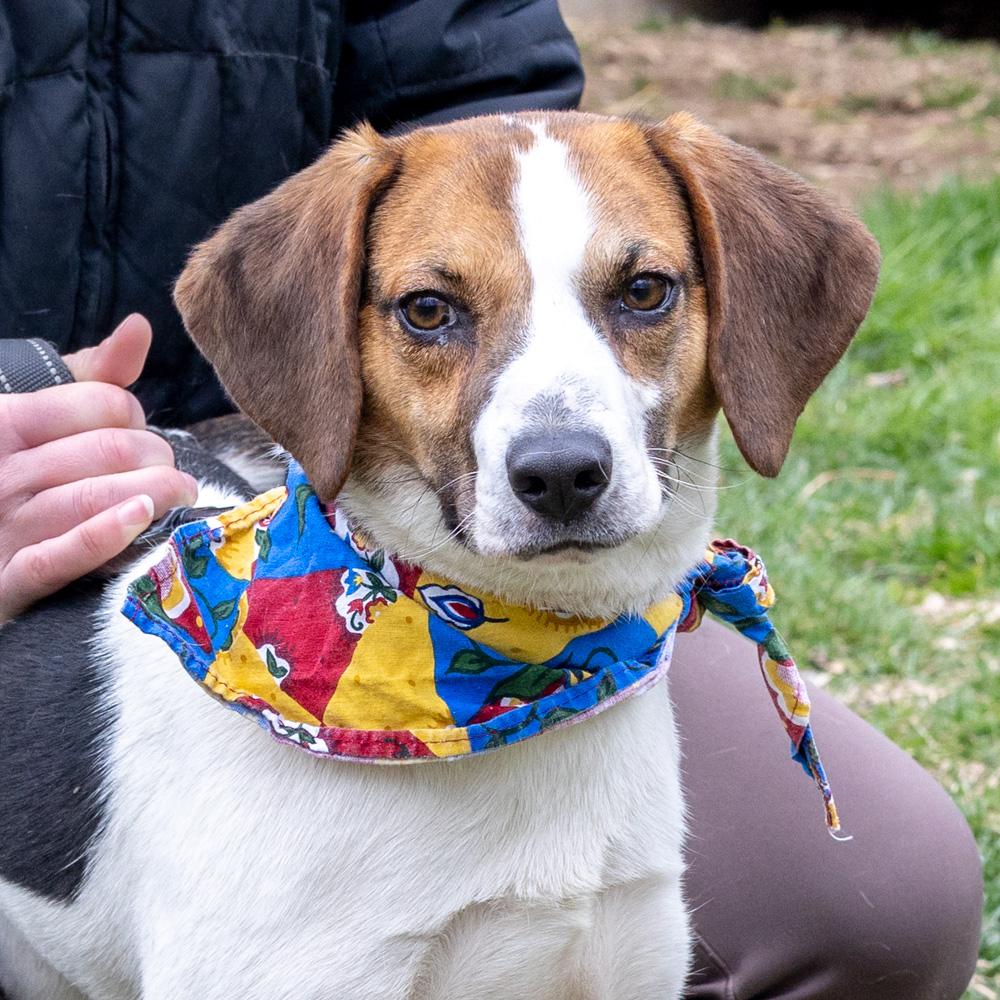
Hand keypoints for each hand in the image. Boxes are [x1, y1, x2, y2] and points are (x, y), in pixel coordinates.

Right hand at [0, 315, 198, 624]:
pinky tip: (141, 516)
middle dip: (156, 457)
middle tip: (167, 469)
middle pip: (113, 450)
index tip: (137, 432)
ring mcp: (4, 527)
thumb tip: (141, 326)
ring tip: (180, 493)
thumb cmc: (9, 467)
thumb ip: (92, 375)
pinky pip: (60, 556)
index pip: (104, 404)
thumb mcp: (36, 412)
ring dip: (155, 493)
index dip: (136, 415)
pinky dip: (104, 534)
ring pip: (95, 498)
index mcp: (6, 421)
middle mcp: (2, 471)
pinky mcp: (10, 582)